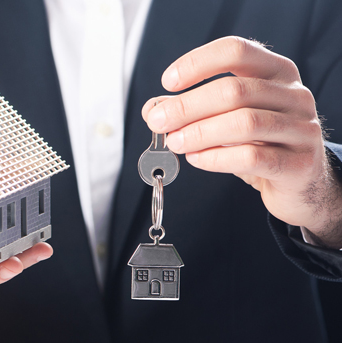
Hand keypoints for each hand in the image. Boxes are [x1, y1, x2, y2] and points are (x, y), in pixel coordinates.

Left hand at [142, 36, 341, 247]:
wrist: (300, 180)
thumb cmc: (259, 143)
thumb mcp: (225, 118)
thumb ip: (191, 110)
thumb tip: (153, 108)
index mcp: (276, 72)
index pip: (236, 52)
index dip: (198, 63)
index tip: (168, 81)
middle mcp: (293, 95)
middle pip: (234, 90)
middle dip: (188, 106)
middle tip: (158, 121)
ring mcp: (301, 128)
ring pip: (244, 123)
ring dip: (199, 133)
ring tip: (174, 142)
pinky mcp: (299, 163)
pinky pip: (252, 157)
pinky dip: (216, 158)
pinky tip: (196, 159)